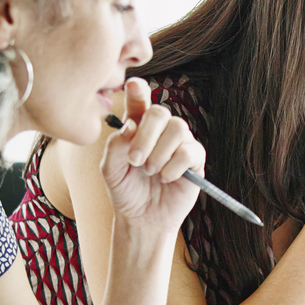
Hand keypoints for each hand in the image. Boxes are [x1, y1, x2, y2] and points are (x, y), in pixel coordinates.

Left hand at [101, 78, 200, 231]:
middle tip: (135, 160)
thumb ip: (115, 146)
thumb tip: (130, 126)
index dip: (139, 90)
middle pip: (160, 112)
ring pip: (177, 128)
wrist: (141, 219)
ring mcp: (179, 143)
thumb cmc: (125, 191)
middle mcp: (160, 131)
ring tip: (150, 171)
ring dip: (160, 152)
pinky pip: (190, 151)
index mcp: (137, 126)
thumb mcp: (110, 170)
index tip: (133, 85)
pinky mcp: (194, 159)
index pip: (140, 101)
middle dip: (147, 135)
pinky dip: (174, 166)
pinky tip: (165, 178)